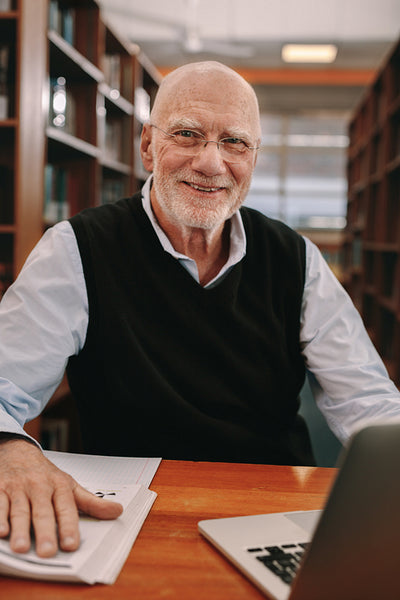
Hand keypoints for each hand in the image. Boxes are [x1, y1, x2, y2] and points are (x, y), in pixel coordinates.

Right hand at [0, 437, 122, 556]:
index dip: (68, 527)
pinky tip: (1, 532)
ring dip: (20, 529)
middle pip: (43, 511)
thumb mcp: (70, 485)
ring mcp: (18, 488)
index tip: (71, 545)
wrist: (18, 451)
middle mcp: (39, 487)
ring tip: (21, 547)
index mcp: (59, 486)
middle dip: (45, 531)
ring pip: (19, 510)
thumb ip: (91, 502)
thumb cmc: (45, 475)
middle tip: (48, 552)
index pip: (66, 509)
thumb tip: (117, 512)